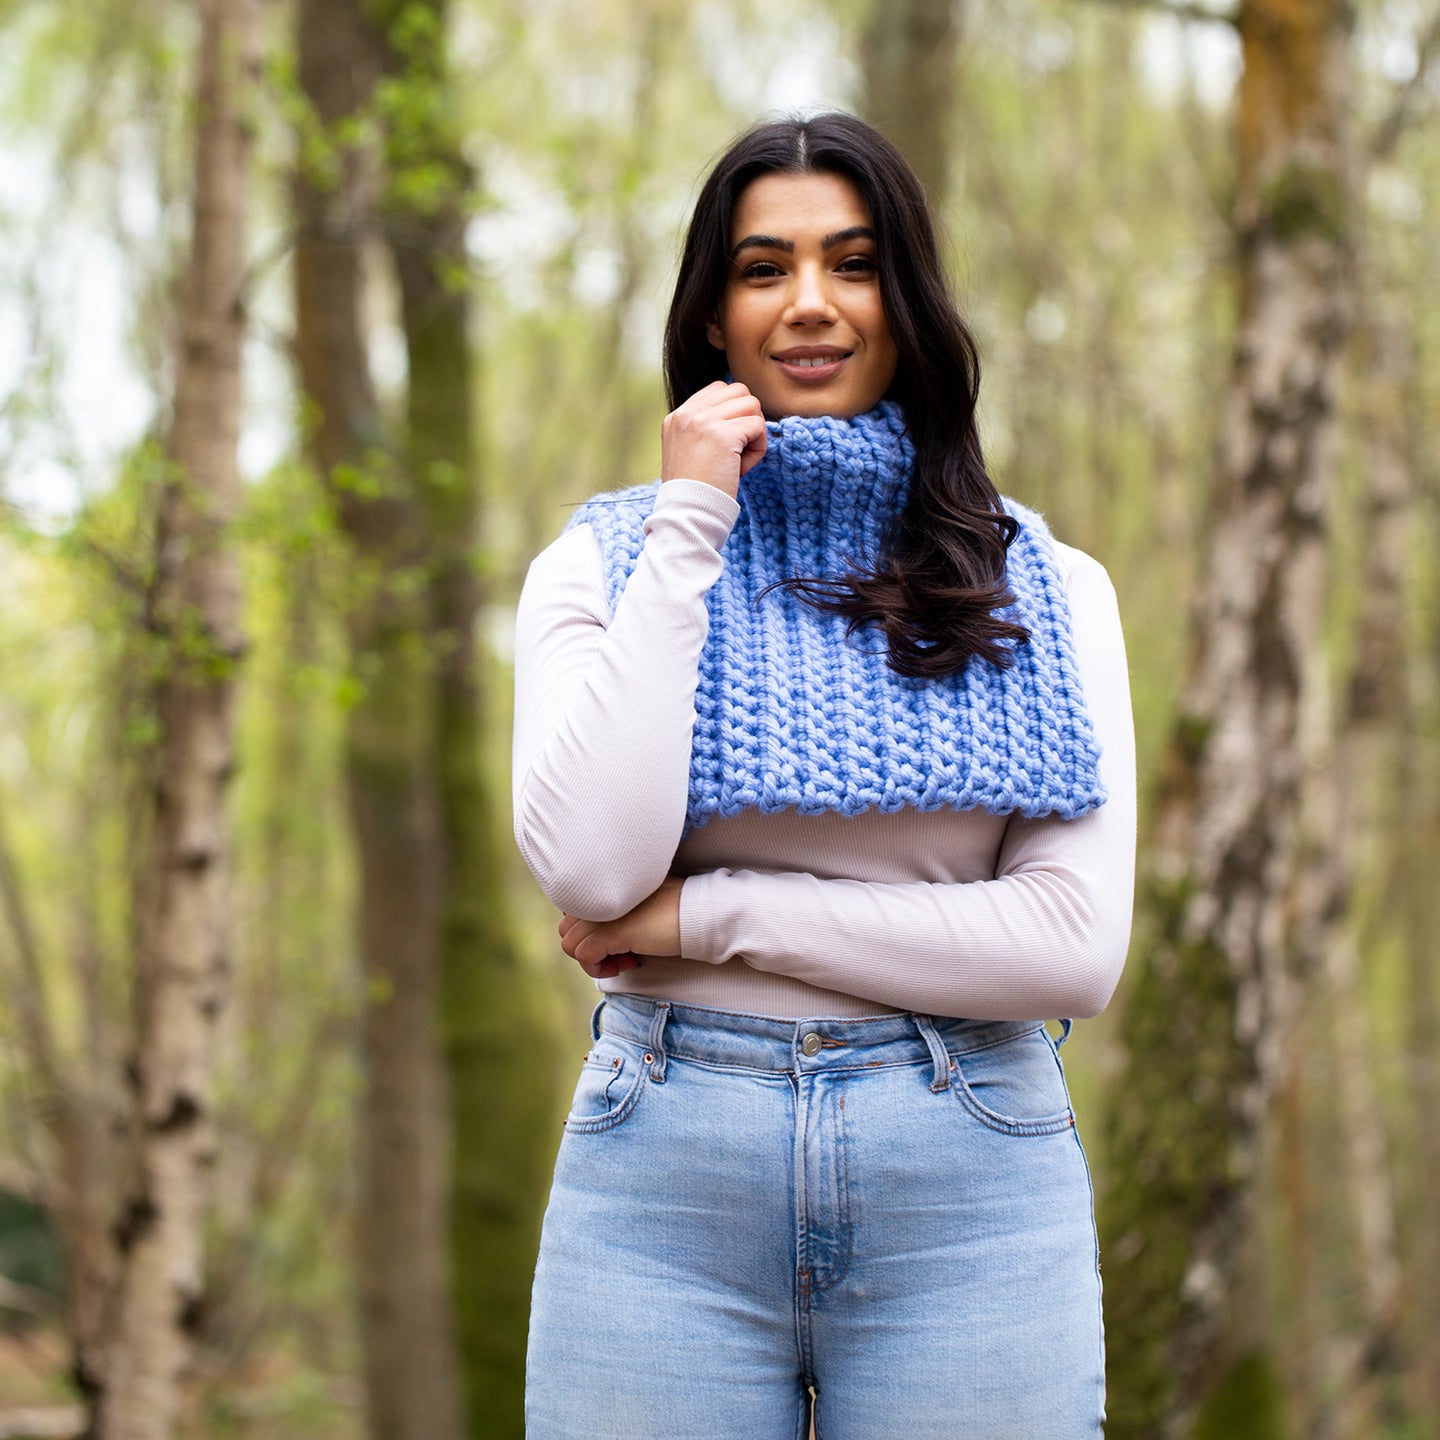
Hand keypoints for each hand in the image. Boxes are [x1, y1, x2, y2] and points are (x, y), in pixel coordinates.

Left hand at [559, 877, 683, 979]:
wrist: (699, 913)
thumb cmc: (675, 908)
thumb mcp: (639, 900)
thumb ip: (615, 906)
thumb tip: (595, 932)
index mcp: (603, 883)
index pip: (571, 911)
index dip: (590, 931)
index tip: (615, 938)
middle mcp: (598, 894)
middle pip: (567, 929)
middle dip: (588, 948)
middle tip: (618, 953)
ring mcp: (602, 912)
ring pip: (571, 944)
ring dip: (593, 960)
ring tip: (624, 960)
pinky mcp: (611, 932)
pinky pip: (584, 956)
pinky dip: (599, 968)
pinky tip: (627, 964)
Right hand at [660, 381, 766, 496]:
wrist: (687, 514)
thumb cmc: (694, 492)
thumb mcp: (688, 451)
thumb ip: (705, 428)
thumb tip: (743, 413)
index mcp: (677, 416)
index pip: (719, 390)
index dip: (734, 413)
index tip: (727, 443)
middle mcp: (687, 414)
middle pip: (739, 391)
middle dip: (747, 418)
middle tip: (738, 450)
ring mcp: (703, 421)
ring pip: (752, 405)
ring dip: (754, 433)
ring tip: (739, 460)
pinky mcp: (723, 435)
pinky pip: (759, 426)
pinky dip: (758, 449)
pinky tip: (742, 469)